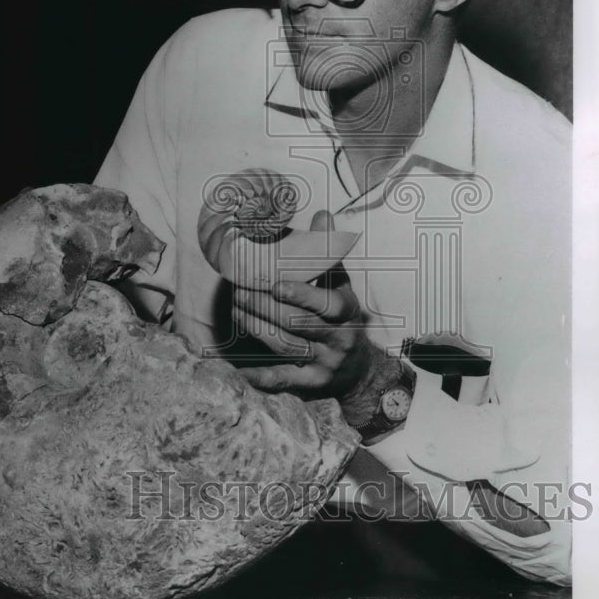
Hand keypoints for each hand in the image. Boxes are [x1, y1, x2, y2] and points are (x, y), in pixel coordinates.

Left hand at [233, 210, 370, 398]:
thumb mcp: (343, 286)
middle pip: (297, 323)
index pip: (327, 304)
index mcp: (347, 312)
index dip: (301, 295)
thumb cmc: (344, 319)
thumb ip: (329, 254)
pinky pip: (282, 379)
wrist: (362, 371)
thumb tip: (322, 214)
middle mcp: (337, 339)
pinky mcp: (310, 384)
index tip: (275, 283)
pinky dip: (260, 377)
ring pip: (285, 345)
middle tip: (239, 289)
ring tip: (236, 308)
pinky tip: (238, 372)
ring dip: (257, 326)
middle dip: (265, 305)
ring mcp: (323, 363)